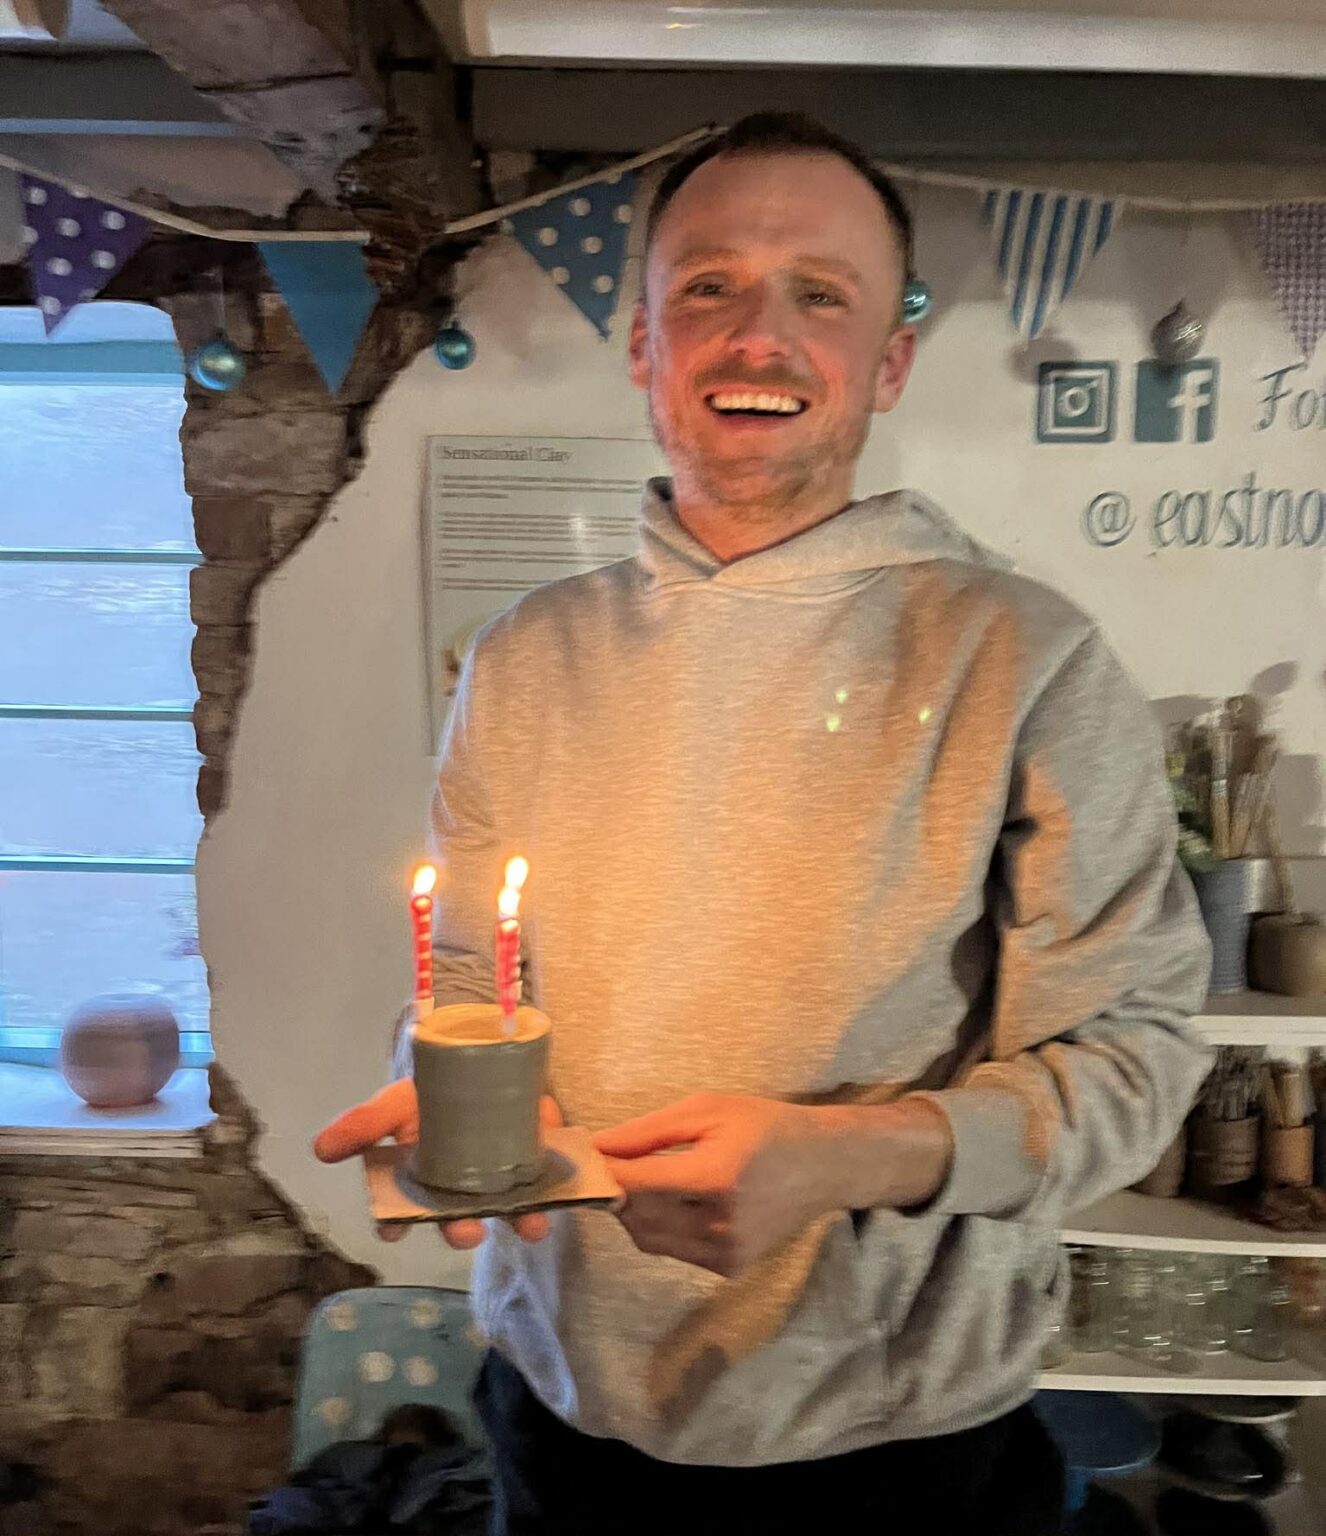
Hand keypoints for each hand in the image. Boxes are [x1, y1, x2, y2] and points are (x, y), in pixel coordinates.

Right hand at [313, 1080, 559, 1249]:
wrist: (480, 1062)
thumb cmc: (431, 1092)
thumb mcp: (396, 1101)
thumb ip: (364, 1124)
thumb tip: (319, 1149)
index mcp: (418, 1183)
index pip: (400, 1214)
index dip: (395, 1225)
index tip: (393, 1230)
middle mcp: (457, 1191)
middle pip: (456, 1220)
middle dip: (460, 1231)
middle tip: (466, 1233)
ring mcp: (498, 1181)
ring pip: (506, 1212)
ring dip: (518, 1222)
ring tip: (528, 1226)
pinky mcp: (533, 1164)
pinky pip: (545, 1187)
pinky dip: (553, 1196)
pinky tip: (557, 1199)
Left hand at [593, 1094, 841, 1276]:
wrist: (825, 1165)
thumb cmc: (765, 1125)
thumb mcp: (707, 1109)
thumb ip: (648, 1132)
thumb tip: (597, 1147)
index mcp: (716, 1177)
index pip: (637, 1184)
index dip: (603, 1174)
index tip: (582, 1159)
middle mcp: (721, 1224)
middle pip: (636, 1216)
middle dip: (617, 1192)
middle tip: (612, 1165)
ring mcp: (727, 1253)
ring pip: (649, 1240)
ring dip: (635, 1212)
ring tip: (645, 1181)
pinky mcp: (730, 1268)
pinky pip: (673, 1251)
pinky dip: (661, 1228)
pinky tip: (676, 1202)